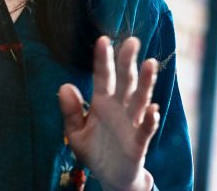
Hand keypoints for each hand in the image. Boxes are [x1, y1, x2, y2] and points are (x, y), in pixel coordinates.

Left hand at [58, 36, 160, 190]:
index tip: (103, 40)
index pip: (103, 77)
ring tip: (150, 64)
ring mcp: (132, 122)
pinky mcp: (139, 141)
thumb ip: (70, 111)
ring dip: (146, 82)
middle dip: (128, 62)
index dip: (103, 60)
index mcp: (103, 102)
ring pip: (140, 99)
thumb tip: (64, 87)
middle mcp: (120, 108)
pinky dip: (150, 120)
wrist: (111, 176)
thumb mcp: (76, 133)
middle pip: (126, 81)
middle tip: (132, 41)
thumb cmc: (95, 150)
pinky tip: (152, 110)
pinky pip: (146, 129)